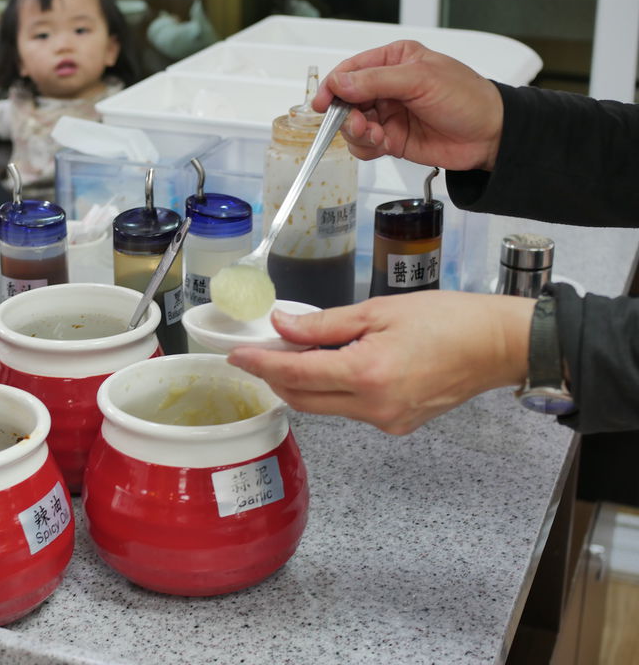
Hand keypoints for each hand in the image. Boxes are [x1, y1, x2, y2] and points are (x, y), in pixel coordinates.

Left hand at [228, 291, 534, 434]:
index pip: (295, 375)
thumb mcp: (377, 311)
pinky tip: (337, 366)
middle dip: (277, 378)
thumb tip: (281, 327)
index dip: (261, 365)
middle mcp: (373, 407)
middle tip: (262, 352)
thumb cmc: (446, 320)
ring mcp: (386, 421)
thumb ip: (323, 324)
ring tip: (301, 353)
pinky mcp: (397, 424)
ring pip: (326, 407)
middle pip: (304, 399)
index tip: (238, 356)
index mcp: (366, 375)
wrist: (496, 345)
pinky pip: (351, 410)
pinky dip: (335, 390)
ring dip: (306, 383)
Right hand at [312, 40, 503, 172]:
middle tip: (357, 124)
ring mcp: (387, 114)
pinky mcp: (391, 138)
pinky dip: (367, 148)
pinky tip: (385, 145)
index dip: (333, 86)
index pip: (350, 70)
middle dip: (346, 115)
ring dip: (358, 133)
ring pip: (351, 125)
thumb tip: (339, 82)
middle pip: (345, 100)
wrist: (489, 135)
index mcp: (393, 60)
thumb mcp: (420, 79)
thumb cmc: (466, 98)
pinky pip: (363, 145)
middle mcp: (386, 86)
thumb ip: (375, 80)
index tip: (324, 103)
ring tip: (377, 136)